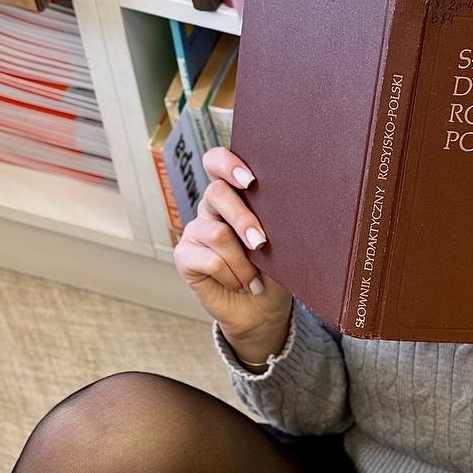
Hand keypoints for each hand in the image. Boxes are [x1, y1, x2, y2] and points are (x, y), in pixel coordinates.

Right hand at [172, 147, 291, 341]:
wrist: (263, 310)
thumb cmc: (273, 273)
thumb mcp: (282, 245)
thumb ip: (274, 223)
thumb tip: (287, 210)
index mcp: (234, 196)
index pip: (217, 162)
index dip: (227, 163)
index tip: (250, 180)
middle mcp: (211, 209)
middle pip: (217, 194)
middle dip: (243, 219)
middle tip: (261, 243)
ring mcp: (195, 231)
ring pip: (218, 234)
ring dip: (243, 262)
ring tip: (254, 279)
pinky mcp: (184, 256)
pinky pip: (209, 260)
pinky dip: (231, 276)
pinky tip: (239, 284)